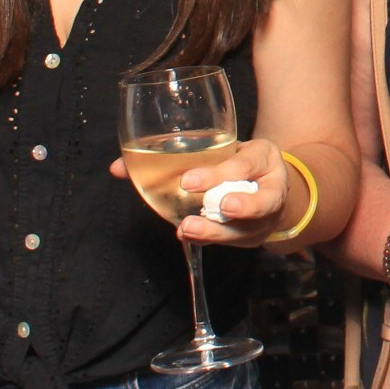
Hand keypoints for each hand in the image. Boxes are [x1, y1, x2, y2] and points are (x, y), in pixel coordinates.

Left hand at [105, 138, 290, 246]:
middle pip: (260, 202)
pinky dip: (211, 240)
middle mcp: (272, 188)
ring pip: (246, 229)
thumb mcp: (217, 147)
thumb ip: (174, 154)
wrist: (269, 184)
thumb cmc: (233, 162)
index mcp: (264, 157)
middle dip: (237, 207)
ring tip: (187, 230)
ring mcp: (266, 218)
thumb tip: (117, 168)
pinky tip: (190, 238)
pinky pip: (234, 241)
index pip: (246, 163)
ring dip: (216, 232)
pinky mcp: (254, 238)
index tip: (188, 181)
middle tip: (210, 207)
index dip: (219, 173)